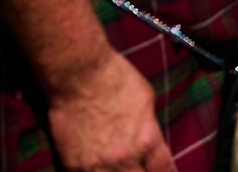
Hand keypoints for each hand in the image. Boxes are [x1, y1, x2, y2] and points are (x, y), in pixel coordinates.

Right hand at [45, 49, 175, 171]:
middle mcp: (124, 157)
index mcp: (146, 139)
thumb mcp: (146, 100)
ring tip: (118, 167)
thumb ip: (149, 127)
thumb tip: (150, 142)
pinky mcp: (73, 165)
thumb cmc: (114, 79)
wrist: (78, 75)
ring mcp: (97, 165)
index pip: (164, 170)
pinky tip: (99, 168)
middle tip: (139, 167)